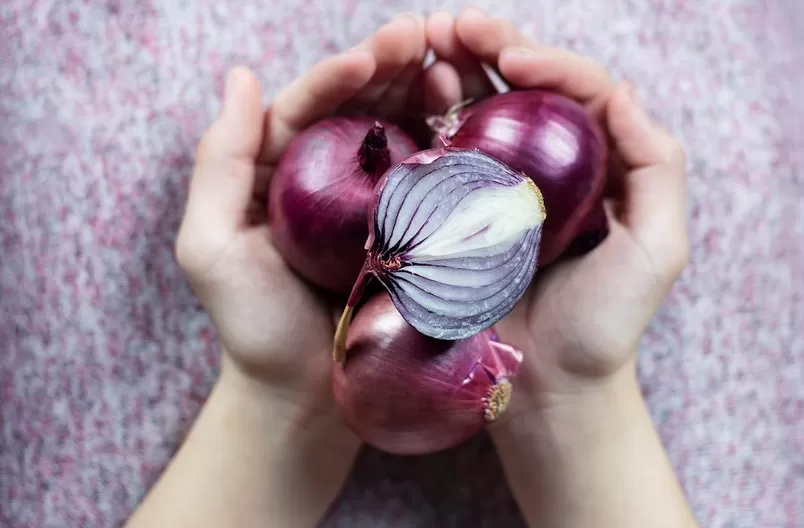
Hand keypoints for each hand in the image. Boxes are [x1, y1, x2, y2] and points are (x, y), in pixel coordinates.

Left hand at [175, 14, 434, 427]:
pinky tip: (471, 118)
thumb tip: (243, 78)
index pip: (309, 105)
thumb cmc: (253, 326)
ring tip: (452, 63)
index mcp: (280, 171)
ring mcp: (377, 204)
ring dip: (426, 91)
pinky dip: (451, 145)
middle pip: (362, 106)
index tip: (371, 55)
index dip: (339, 73)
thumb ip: (219, 162)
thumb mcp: (211, 246)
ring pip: (402, 132)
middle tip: (426, 34)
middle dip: (392, 66)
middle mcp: (332, 178)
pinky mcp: (415, 233)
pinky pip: (432, 180)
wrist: (306, 397)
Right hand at [427, 8, 687, 414]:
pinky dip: (424, 118)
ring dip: (453, 67)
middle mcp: (546, 166)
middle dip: (491, 44)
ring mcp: (497, 188)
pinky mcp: (456, 215)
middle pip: (522, 88)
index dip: (548, 62)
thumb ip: (657, 165)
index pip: (577, 90)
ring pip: (478, 110)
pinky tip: (409, 94)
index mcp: (596, 165)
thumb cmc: (607, 323)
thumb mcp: (659, 247)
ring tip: (426, 41)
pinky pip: (441, 155)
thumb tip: (619, 92)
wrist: (548, 385)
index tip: (511, 59)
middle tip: (455, 24)